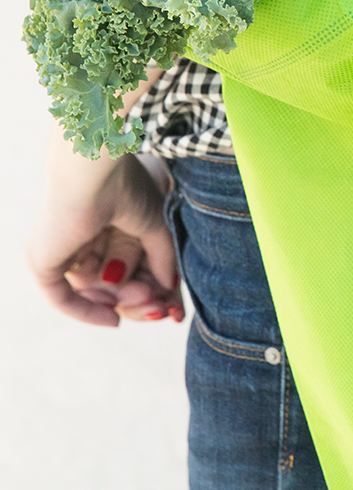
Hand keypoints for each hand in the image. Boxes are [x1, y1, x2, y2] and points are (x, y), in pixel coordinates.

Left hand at [27, 75, 183, 326]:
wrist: (97, 171)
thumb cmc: (128, 187)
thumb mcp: (156, 227)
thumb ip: (164, 259)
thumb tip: (170, 291)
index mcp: (105, 225)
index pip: (126, 267)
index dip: (149, 288)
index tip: (170, 306)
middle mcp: (82, 239)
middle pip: (110, 284)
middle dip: (137, 298)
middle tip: (158, 306)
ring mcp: (62, 251)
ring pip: (92, 291)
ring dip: (121, 299)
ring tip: (144, 295)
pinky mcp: (44, 262)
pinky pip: (63, 299)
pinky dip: (88, 312)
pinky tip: (113, 318)